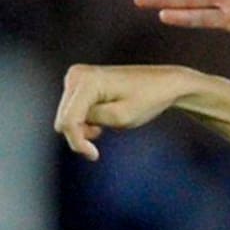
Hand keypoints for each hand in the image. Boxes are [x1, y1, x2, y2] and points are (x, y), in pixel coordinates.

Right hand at [55, 64, 191, 160]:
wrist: (165, 83)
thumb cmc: (148, 98)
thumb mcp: (119, 117)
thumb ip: (89, 121)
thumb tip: (68, 121)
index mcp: (87, 80)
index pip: (68, 121)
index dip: (77, 142)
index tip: (94, 155)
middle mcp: (77, 74)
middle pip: (63, 119)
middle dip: (79, 134)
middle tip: (101, 136)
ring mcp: (77, 76)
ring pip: (66, 116)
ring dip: (82, 127)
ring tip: (103, 127)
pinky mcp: (81, 82)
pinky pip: (72, 110)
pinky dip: (84, 120)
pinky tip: (100, 121)